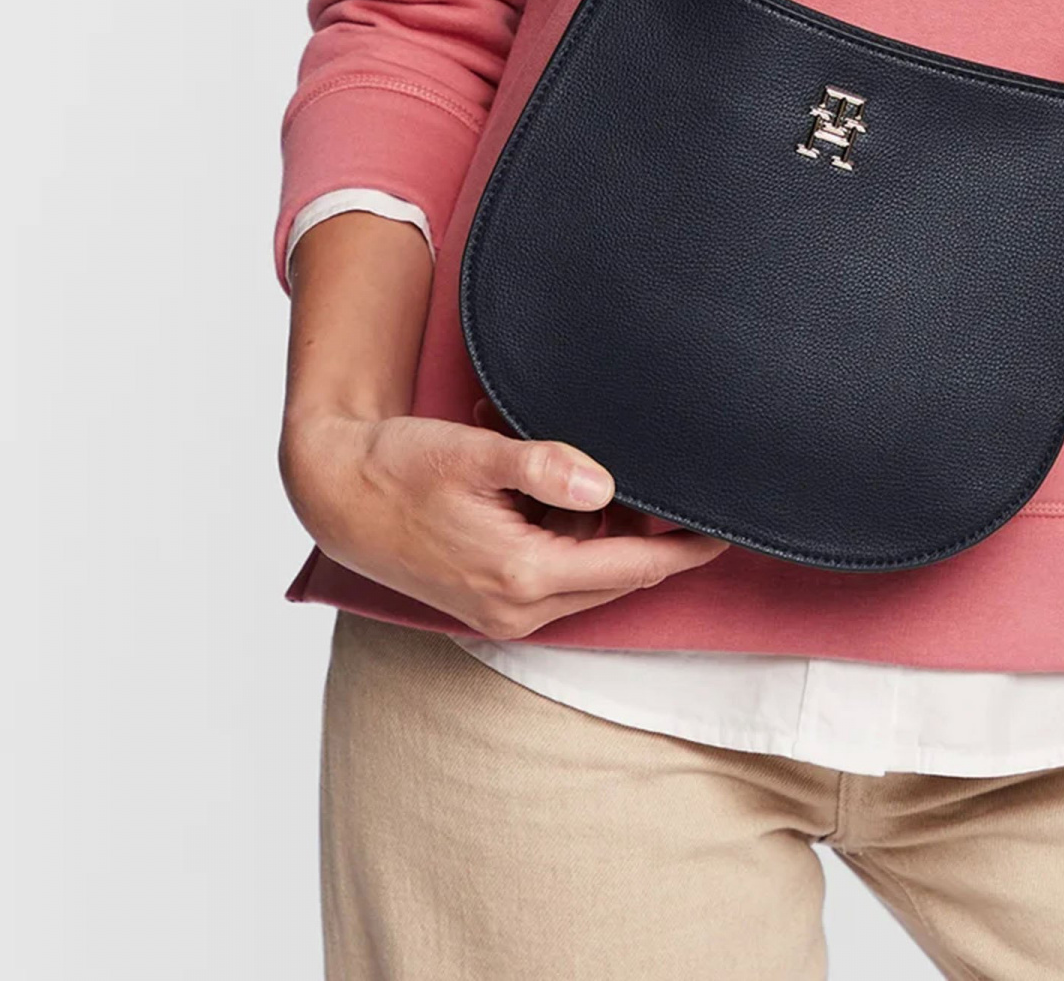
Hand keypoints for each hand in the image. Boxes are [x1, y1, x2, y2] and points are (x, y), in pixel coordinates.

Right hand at [279, 401, 731, 642]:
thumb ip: (543, 465)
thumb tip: (606, 483)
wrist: (336, 490)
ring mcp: (501, 610)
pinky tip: (551, 484)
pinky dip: (568, 532)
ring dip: (601, 526)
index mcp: (522, 576)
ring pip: (586, 569)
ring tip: (586, 467)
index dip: (686, 550)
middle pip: (616, 574)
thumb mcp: (474, 453)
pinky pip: (554, 569)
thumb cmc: (400, 466)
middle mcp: (517, 608)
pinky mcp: (488, 600)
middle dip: (651, 533)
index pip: (632, 567)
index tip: (728, 531)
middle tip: (678, 484)